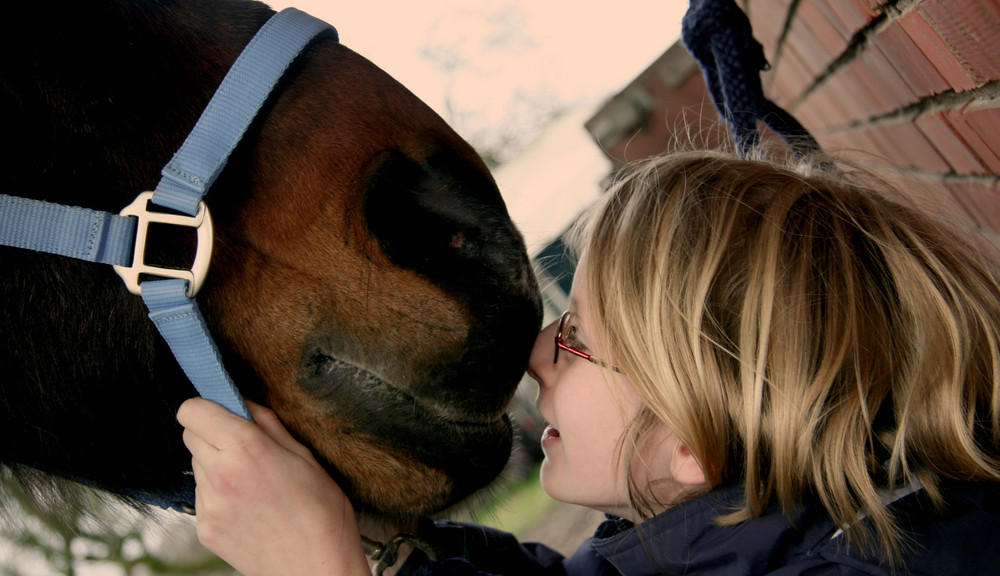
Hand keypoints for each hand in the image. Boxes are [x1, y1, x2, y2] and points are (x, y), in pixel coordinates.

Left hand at [177, 397, 369, 575]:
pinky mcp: (205, 529)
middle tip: (244, 447)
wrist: (316, 565)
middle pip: (190, 435)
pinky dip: (219, 494)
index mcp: (246, 447)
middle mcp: (220, 474)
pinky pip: (203, 497)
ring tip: (253, 482)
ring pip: (197, 466)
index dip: (206, 407)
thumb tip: (244, 403)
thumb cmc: (322, 512)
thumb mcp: (304, 455)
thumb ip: (267, 424)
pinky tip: (249, 505)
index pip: (192, 411)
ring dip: (216, 464)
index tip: (222, 412)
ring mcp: (209, 505)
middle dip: (212, 433)